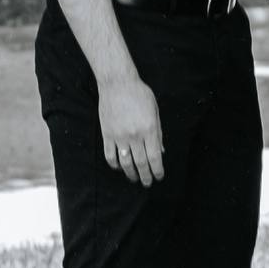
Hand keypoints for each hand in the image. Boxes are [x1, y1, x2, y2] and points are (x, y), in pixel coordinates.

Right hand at [97, 73, 165, 187]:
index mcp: (149, 129)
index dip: (158, 170)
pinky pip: (110, 156)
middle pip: (141, 163)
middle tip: (148, 183)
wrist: (117, 83)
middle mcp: (135, 135)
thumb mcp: (155, 111)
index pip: (155, 157)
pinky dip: (115, 165)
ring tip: (135, 179)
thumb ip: (158, 132)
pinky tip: (120, 167)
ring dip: (131, 174)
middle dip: (146, 176)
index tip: (159, 177)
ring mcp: (119, 136)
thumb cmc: (139, 94)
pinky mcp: (107, 135)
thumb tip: (162, 151)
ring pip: (125, 163)